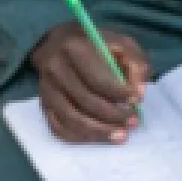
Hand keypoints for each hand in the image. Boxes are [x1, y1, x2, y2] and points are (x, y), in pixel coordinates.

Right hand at [30, 21, 148, 143]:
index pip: (98, 79)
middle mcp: (55, 68)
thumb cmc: (96, 44)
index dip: (119, 94)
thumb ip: (135, 65)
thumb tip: (138, 95)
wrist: (59, 43)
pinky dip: (80, 136)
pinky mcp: (43, 104)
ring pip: (71, 118)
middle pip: (85, 101)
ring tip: (120, 136)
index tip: (136, 100)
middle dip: (113, 116)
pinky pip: (57, 127)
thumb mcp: (122, 43)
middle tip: (133, 122)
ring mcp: (46, 89)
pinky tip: (98, 137)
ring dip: (98, 132)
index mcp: (74, 49)